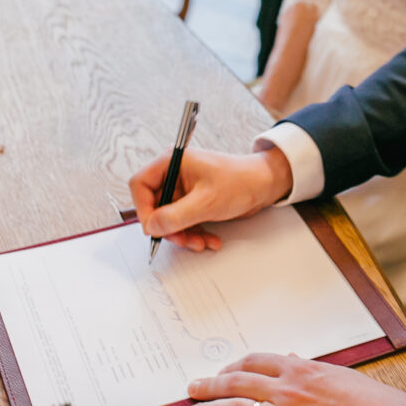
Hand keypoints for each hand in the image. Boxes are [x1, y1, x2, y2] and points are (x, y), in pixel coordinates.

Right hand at [128, 146, 292, 251]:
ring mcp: (183, 190)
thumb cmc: (240, 181)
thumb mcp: (206, 202)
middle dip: (168, 227)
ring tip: (202, 243)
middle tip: (182, 240)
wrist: (265, 186)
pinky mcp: (193, 203)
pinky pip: (183, 223)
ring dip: (183, 235)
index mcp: (172, 162)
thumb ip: (176, 216)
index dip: (143, 208)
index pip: (140, 184)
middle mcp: (174, 175)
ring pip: (168, 219)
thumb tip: (152, 226)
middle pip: (153, 206)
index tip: (154, 227)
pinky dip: (194, 234)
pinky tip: (210, 240)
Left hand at [187, 353, 405, 405]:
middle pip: (236, 383)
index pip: (254, 362)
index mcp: (302, 370)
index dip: (231, 367)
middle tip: (193, 388)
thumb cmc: (377, 405)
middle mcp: (289, 392)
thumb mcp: (340, 376)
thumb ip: (309, 368)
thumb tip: (289, 359)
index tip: (221, 373)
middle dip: (209, 385)